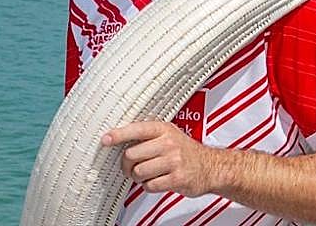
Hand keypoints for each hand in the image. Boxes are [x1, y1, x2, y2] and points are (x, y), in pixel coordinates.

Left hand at [101, 121, 218, 196]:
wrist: (210, 166)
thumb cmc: (185, 151)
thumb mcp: (169, 135)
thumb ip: (147, 136)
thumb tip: (119, 139)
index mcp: (164, 129)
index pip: (136, 129)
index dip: (118, 134)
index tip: (106, 139)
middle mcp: (169, 143)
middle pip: (132, 154)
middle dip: (127, 164)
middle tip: (131, 166)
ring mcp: (174, 161)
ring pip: (139, 172)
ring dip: (138, 177)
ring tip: (147, 174)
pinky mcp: (177, 178)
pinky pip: (150, 185)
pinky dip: (149, 186)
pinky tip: (156, 180)